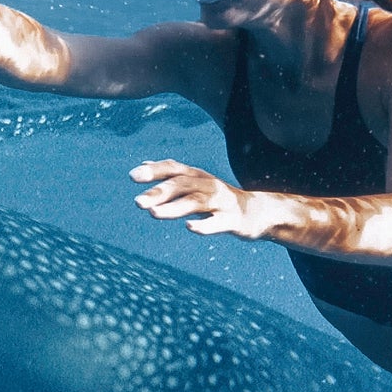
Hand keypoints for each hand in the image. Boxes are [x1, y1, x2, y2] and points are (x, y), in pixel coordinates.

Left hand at [130, 161, 268, 238]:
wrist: (258, 213)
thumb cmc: (220, 199)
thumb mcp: (196, 183)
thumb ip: (170, 175)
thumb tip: (143, 164)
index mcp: (198, 177)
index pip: (174, 168)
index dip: (155, 171)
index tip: (133, 176)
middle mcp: (208, 185)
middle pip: (182, 185)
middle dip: (159, 192)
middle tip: (137, 203)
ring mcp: (221, 203)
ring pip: (195, 202)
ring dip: (174, 208)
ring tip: (153, 213)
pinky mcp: (232, 221)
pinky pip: (217, 223)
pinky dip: (204, 225)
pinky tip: (190, 227)